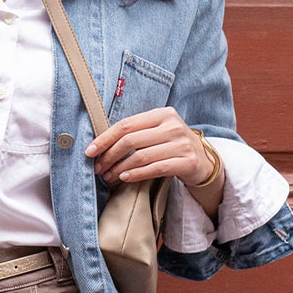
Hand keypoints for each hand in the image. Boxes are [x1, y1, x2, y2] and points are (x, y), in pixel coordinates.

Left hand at [87, 106, 218, 189]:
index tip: (90, 151)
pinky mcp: (187, 162)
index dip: (105, 138)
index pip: (126, 125)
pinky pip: (155, 168)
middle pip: (131, 141)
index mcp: (162, 114)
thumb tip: (101, 143)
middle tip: (98, 167)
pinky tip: (124, 178)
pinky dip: (136, 174)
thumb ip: (136, 132)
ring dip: (119, 168)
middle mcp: (173, 126)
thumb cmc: (172, 146)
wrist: (203, 161)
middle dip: (109, 156)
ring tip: (108, 177)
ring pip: (141, 156)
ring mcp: (182, 144)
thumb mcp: (157, 132)